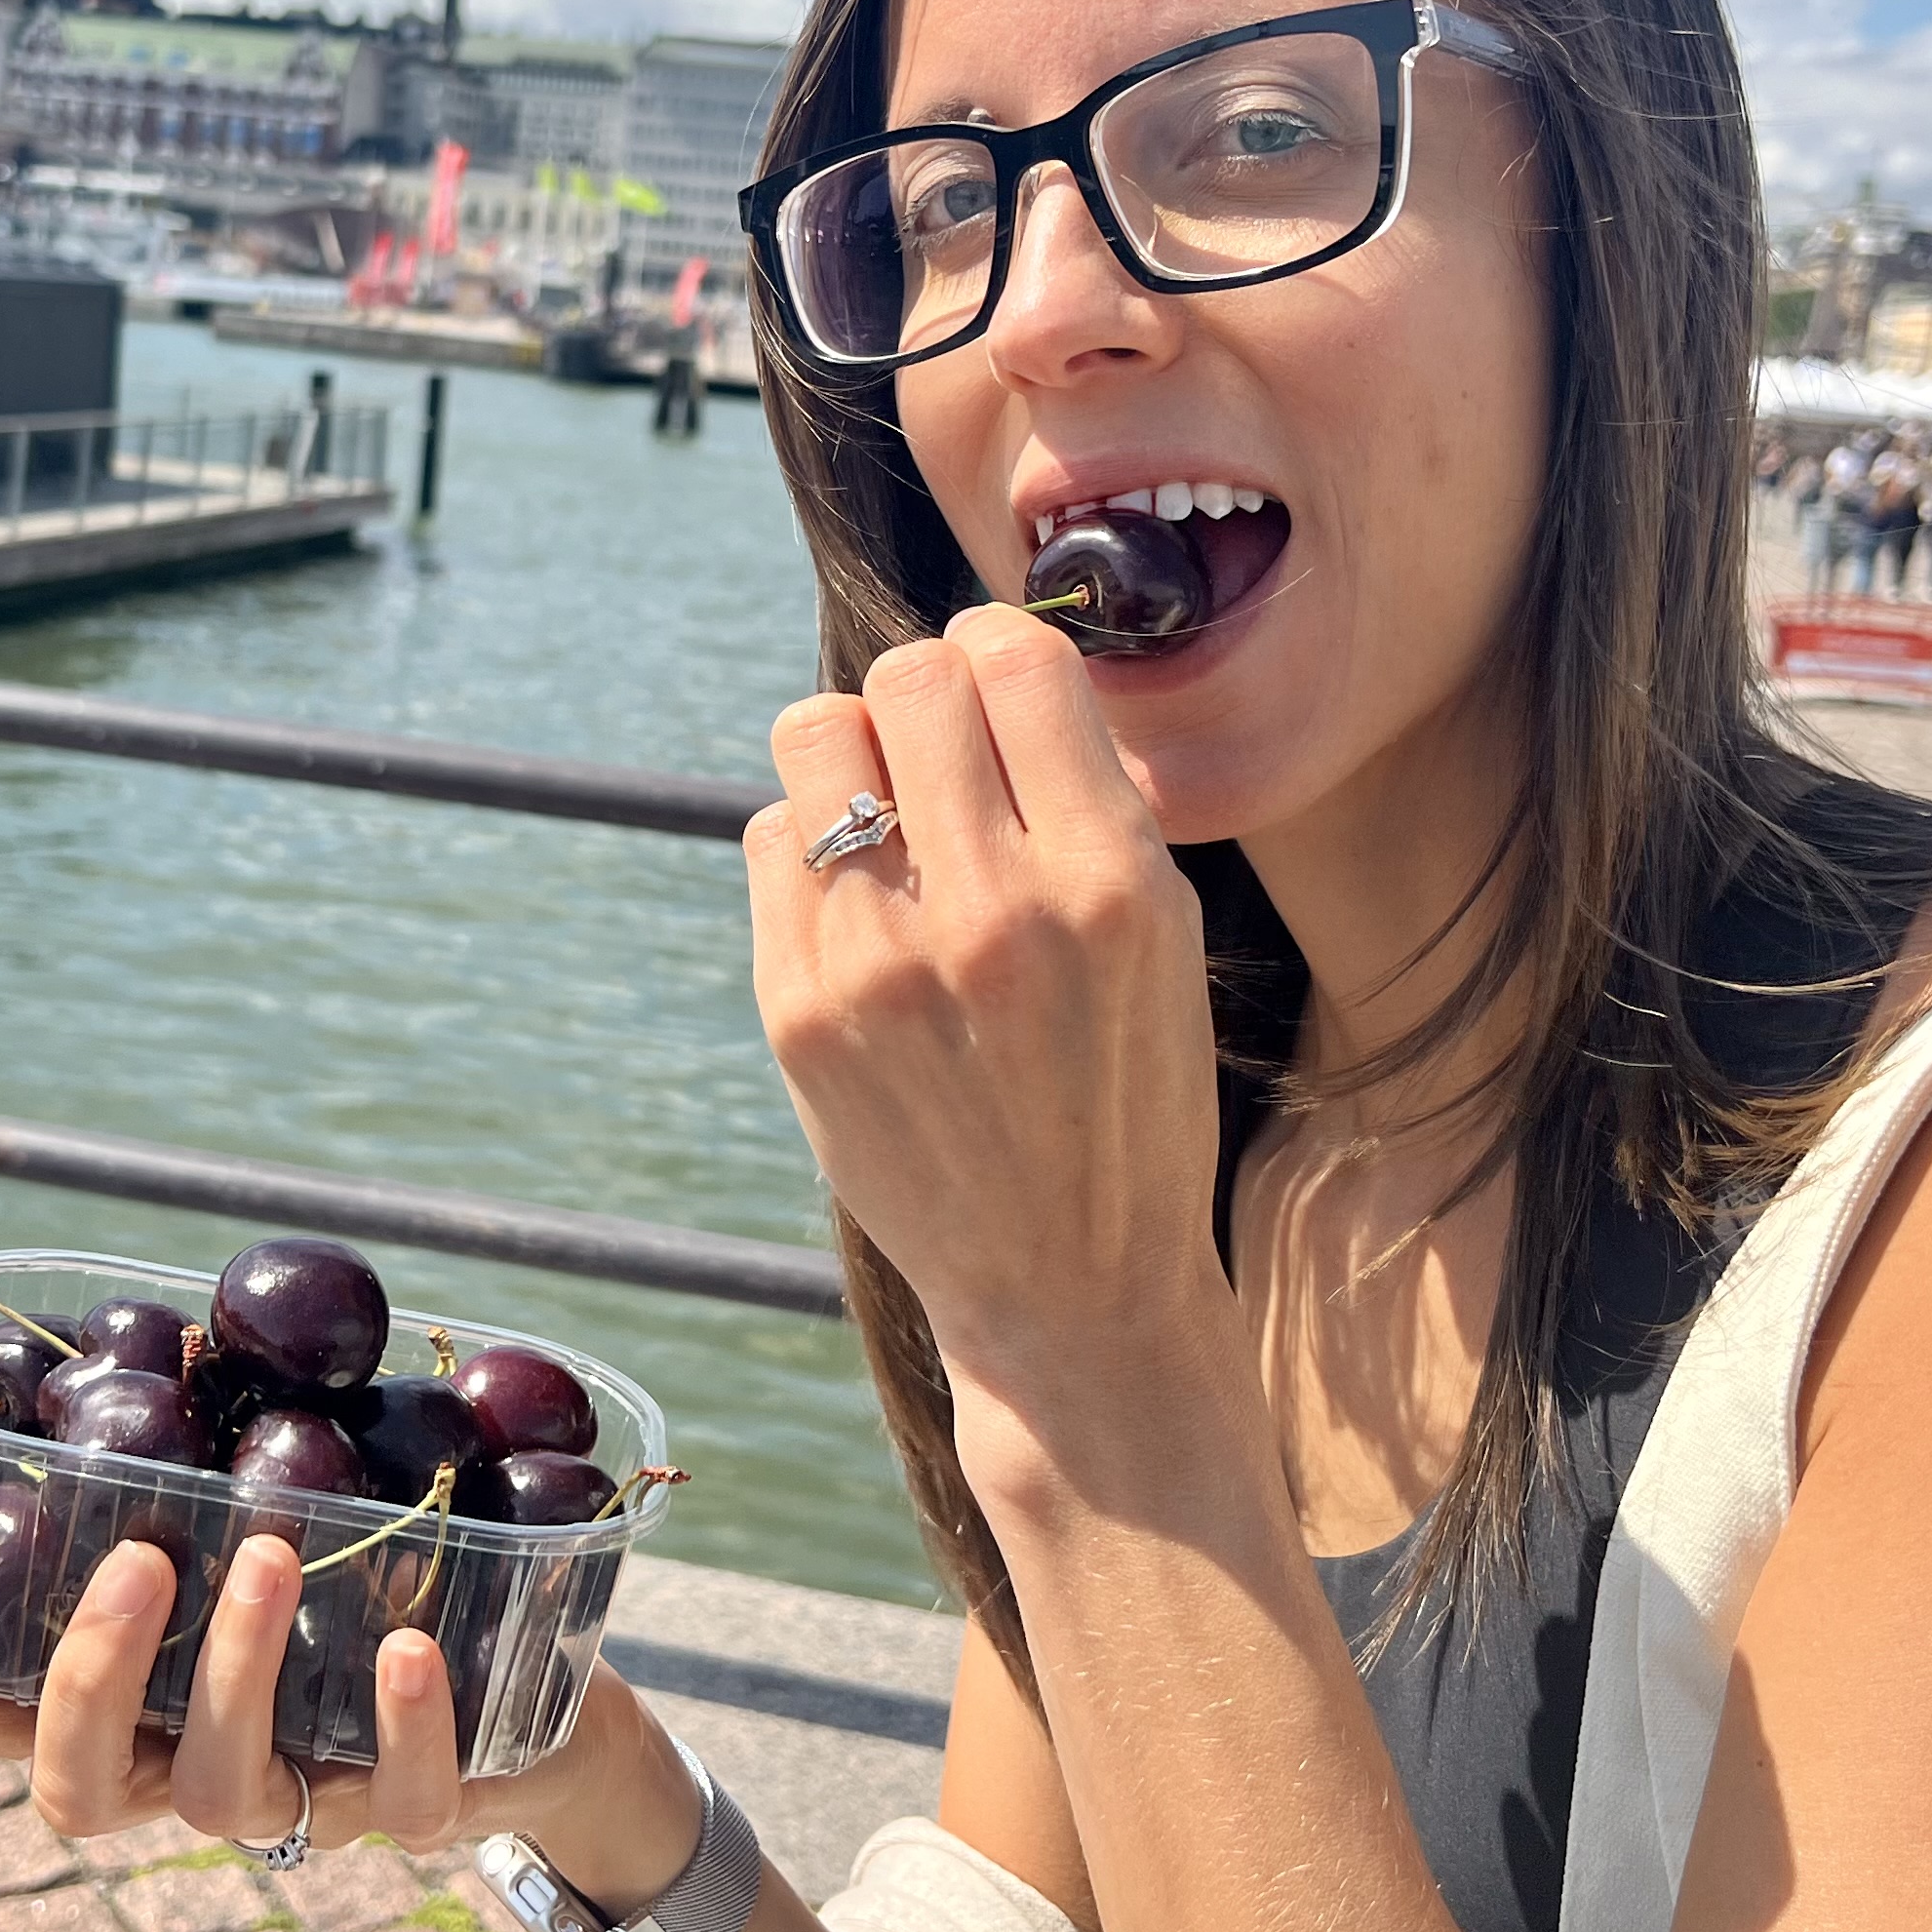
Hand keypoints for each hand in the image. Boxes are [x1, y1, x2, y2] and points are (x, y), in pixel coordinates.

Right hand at [0, 1537, 691, 1894]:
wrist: (549, 1702)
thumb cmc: (380, 1595)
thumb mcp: (283, 1529)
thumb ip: (201, 1471)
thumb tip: (135, 1348)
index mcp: (150, 1714)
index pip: (10, 1731)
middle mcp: (202, 1775)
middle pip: (93, 1788)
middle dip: (96, 1676)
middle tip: (140, 1554)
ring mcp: (307, 1804)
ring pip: (233, 1786)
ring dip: (241, 1667)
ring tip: (274, 1554)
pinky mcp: (421, 1812)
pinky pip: (400, 1802)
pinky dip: (401, 1726)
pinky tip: (405, 1647)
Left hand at [745, 606, 1222, 1368]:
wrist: (1069, 1283)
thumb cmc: (1126, 1093)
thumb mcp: (1162, 936)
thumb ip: (1083, 798)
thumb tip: (987, 660)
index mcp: (1109, 884)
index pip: (1016, 659)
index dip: (998, 648)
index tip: (996, 683)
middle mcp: (992, 913)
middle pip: (907, 677)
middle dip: (923, 692)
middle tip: (940, 749)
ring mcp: (879, 964)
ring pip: (815, 736)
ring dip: (852, 753)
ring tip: (892, 816)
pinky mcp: (796, 1010)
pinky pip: (768, 836)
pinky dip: (809, 845)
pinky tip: (859, 905)